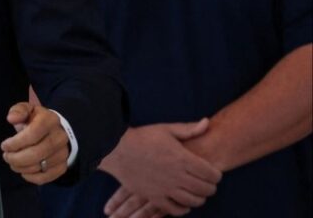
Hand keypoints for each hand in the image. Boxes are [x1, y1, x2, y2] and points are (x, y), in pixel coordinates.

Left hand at [0, 102, 69, 184]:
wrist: (56, 130)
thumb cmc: (36, 120)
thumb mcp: (27, 110)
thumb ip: (18, 111)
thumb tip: (11, 119)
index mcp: (50, 120)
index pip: (32, 134)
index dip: (15, 143)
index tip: (4, 145)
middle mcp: (60, 137)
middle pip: (36, 153)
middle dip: (16, 158)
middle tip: (7, 157)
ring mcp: (63, 153)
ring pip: (40, 166)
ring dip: (21, 168)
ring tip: (13, 163)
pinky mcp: (62, 166)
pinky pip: (46, 177)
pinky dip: (31, 177)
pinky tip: (23, 171)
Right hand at [99, 120, 221, 216]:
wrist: (116, 149)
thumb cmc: (142, 137)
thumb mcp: (166, 129)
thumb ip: (189, 129)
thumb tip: (207, 122)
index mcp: (182, 158)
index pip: (212, 174)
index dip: (217, 175)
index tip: (214, 173)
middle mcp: (177, 176)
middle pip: (206, 189)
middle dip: (211, 187)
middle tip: (208, 183)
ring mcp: (165, 188)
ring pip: (193, 201)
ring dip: (199, 198)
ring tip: (197, 193)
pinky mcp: (154, 197)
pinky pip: (175, 210)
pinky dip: (183, 209)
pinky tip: (184, 203)